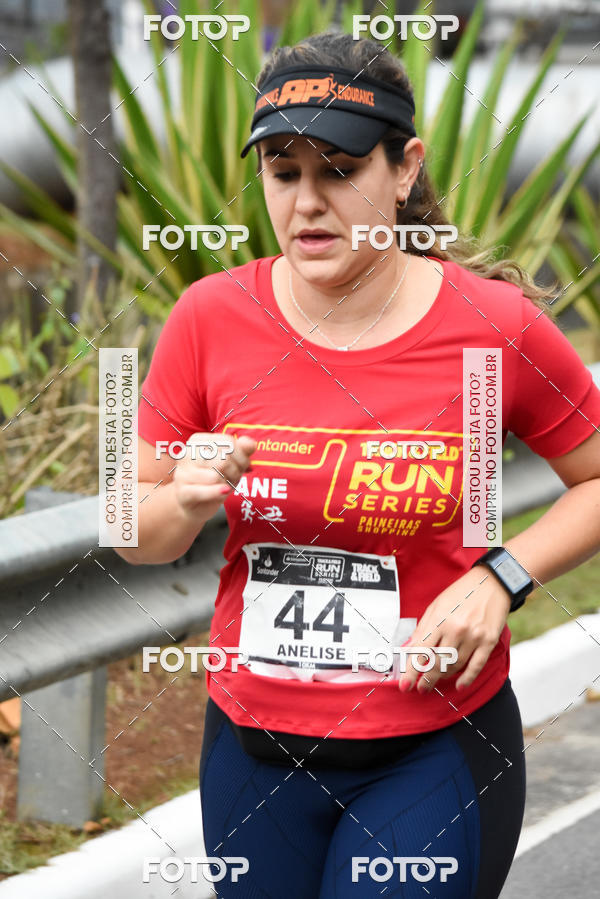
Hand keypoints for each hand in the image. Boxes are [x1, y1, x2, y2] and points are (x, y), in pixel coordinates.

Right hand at [173, 432, 256, 522]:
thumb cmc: (213, 480)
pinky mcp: (183, 492)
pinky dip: (218, 492)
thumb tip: (250, 444)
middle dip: (236, 471)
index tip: (243, 466)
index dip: (242, 456)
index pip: (228, 442)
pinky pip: (205, 491)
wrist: (195, 505)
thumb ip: (242, 450)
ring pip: (216, 476)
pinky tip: (224, 491)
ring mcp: (183, 473)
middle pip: (224, 459)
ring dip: (228, 484)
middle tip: (235, 477)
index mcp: (198, 441)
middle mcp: (187, 454)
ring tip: (226, 486)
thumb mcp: (231, 462)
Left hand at [397, 564, 510, 693]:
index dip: (411, 670)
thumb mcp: (436, 606)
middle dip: (426, 679)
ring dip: (444, 677)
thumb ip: (423, 627)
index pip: (420, 650)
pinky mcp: (489, 641)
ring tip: (436, 681)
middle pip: (437, 663)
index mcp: (439, 619)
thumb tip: (410, 648)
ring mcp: (473, 636)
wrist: (492, 583)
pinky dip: (467, 678)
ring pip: (455, 666)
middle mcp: (456, 629)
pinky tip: (459, 685)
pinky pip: (476, 666)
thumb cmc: (461, 594)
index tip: (404, 684)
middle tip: (421, 688)